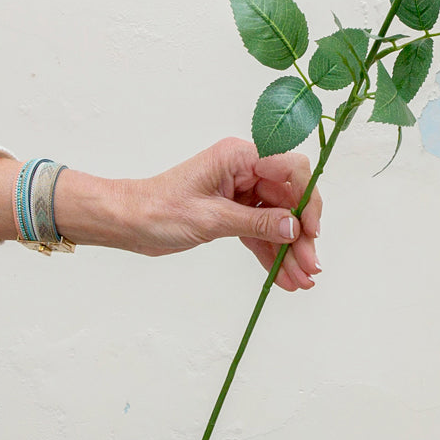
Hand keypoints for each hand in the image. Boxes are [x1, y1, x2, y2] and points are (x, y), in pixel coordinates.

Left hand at [114, 138, 322, 291]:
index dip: (306, 198)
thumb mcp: (211, 218)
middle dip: (301, 235)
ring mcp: (241, 194)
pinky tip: (284, 278)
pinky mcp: (233, 214)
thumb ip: (256, 223)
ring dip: (290, 251)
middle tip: (311, 267)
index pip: (290, 169)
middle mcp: (245, 172)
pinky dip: (271, 254)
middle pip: (289, 200)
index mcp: (239, 157)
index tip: (310, 230)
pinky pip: (261, 233)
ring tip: (301, 281)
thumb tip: (294, 228)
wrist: (128, 222)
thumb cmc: (159, 209)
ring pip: (278, 221)